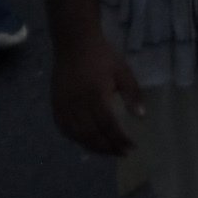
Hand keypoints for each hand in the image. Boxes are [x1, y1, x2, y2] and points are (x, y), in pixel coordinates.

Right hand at [54, 9, 142, 157]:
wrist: (74, 45)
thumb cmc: (102, 57)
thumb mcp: (123, 71)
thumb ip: (132, 94)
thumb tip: (141, 116)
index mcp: (96, 95)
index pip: (109, 124)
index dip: (120, 138)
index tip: (132, 146)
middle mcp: (78, 104)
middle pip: (93, 134)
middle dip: (109, 147)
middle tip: (123, 153)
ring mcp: (64, 106)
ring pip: (78, 135)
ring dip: (94, 147)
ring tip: (110, 151)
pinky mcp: (56, 106)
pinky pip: (65, 130)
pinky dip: (77, 139)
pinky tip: (89, 143)